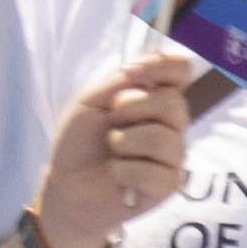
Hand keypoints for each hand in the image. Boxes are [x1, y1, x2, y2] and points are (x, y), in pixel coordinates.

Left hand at [34, 45, 199, 247]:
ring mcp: (173, 155)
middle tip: (111, 122)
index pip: (181, 70)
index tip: (131, 71)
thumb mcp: (90, 101)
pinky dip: (124, 172)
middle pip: (174, 103)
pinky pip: (155, 172)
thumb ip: (120, 81)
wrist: (66, 184)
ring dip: (123, 143)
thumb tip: (146, 63)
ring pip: (162, 138)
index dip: (161, 66)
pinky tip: (117, 176)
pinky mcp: (169, 184)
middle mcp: (171, 124)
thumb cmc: (79, 142)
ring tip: (113, 151)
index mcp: (155, 97)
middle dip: (130, 108)